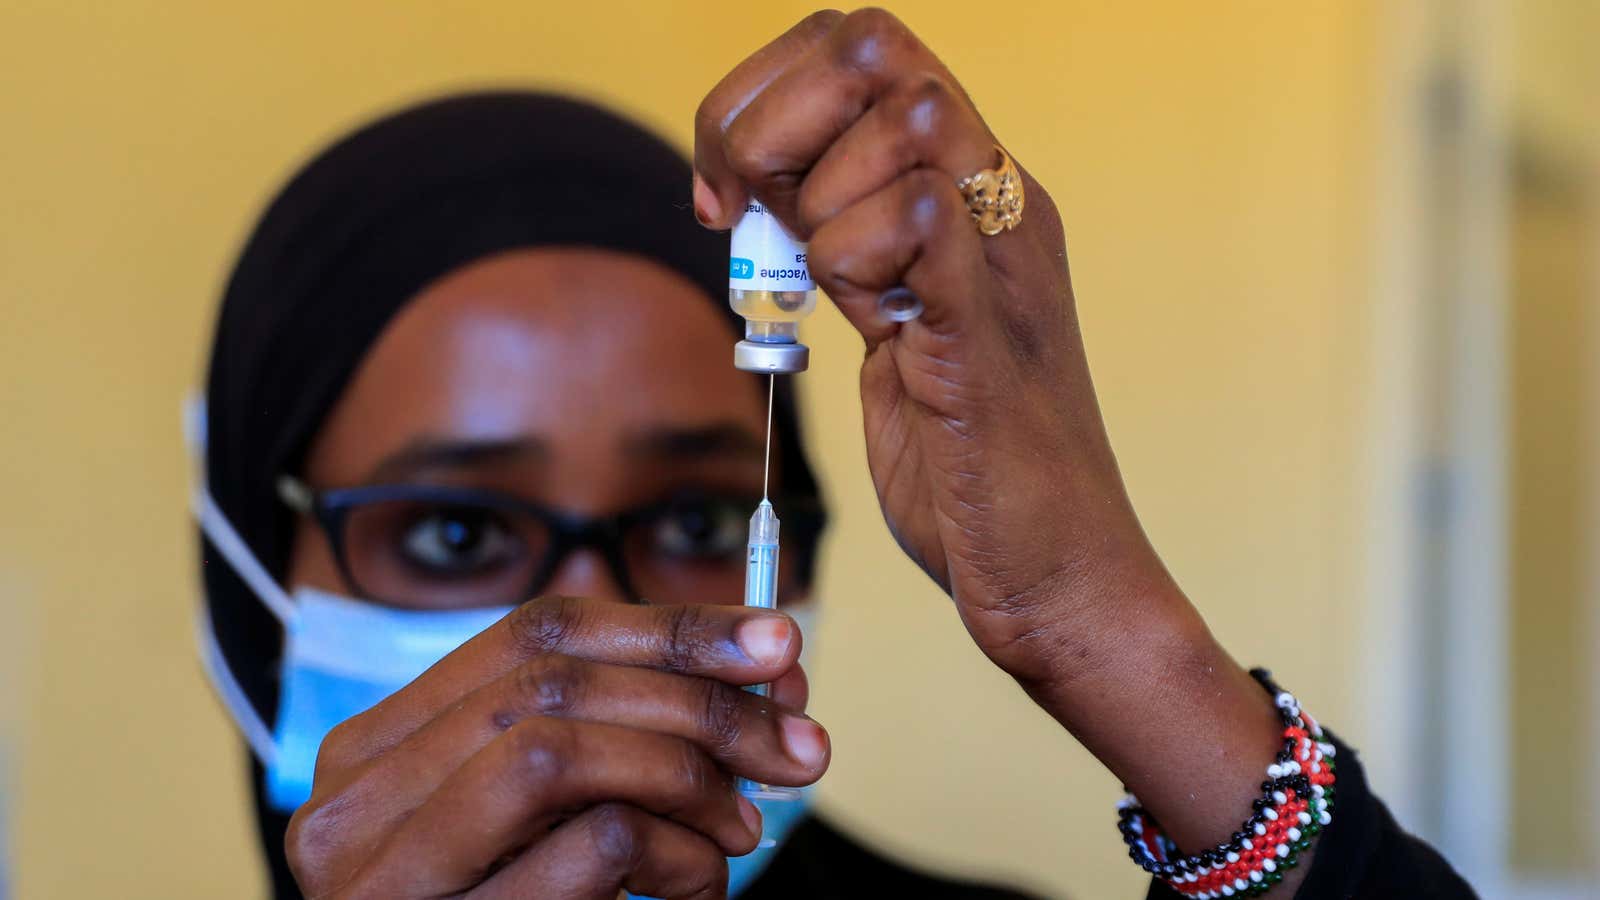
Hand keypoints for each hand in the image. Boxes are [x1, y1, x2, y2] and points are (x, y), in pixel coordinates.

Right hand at [285, 597, 827, 898]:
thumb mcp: (556, 817)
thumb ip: (632, 734)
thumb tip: (773, 664)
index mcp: (381, 749)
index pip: (533, 633)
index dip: (667, 625)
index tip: (774, 641)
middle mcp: (355, 802)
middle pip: (551, 683)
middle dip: (698, 699)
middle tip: (799, 744)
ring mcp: (385, 875)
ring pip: (556, 750)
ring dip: (684, 774)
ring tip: (740, 827)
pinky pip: (593, 845)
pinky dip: (678, 855)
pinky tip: (698, 889)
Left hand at [693, 8, 1172, 688]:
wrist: (1057, 571)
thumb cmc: (970, 461)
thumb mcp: (889, 323)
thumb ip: (843, 246)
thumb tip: (755, 192)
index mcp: (973, 189)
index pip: (859, 42)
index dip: (763, 89)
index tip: (723, 186)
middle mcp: (998, 199)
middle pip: (872, 47)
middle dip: (768, 119)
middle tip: (740, 211)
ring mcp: (1004, 256)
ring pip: (901, 120)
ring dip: (820, 204)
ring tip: (833, 293)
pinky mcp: (989, 327)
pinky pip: (920, 219)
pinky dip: (856, 258)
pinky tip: (871, 324)